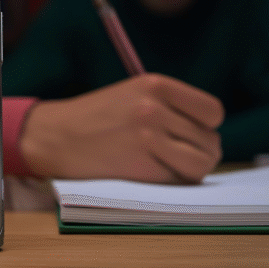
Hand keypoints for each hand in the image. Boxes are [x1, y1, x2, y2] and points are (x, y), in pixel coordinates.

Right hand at [19, 73, 223, 182]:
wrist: (55, 136)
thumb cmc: (96, 117)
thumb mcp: (134, 93)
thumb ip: (171, 105)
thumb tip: (210, 134)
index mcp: (156, 84)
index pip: (213, 112)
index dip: (207, 127)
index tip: (191, 132)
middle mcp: (155, 108)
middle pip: (210, 141)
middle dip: (198, 152)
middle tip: (174, 154)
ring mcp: (148, 138)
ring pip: (201, 164)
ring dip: (190, 170)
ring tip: (169, 166)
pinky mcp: (140, 166)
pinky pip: (179, 181)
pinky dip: (172, 182)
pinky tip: (152, 173)